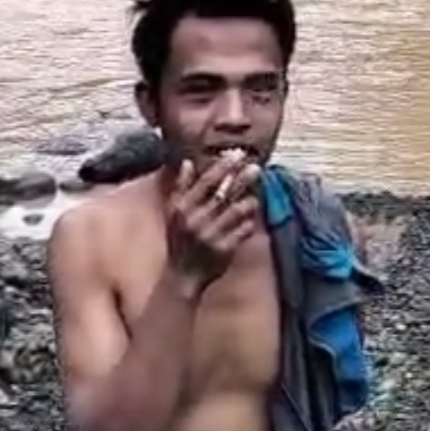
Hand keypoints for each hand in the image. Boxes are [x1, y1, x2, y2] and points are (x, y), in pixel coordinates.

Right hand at [165, 151, 261, 288]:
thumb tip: (188, 163)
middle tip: (256, 168)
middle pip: (223, 194)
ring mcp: (210, 235)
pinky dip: (248, 222)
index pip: (205, 182)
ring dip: (248, 201)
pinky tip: (251, 217)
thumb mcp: (173, 214)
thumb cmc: (179, 241)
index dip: (222, 167)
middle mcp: (195, 220)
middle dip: (241, 179)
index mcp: (182, 208)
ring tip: (256, 194)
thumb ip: (181, 187)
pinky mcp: (223, 250)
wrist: (182, 275)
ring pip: (235, 211)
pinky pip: (242, 230)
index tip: (237, 155)